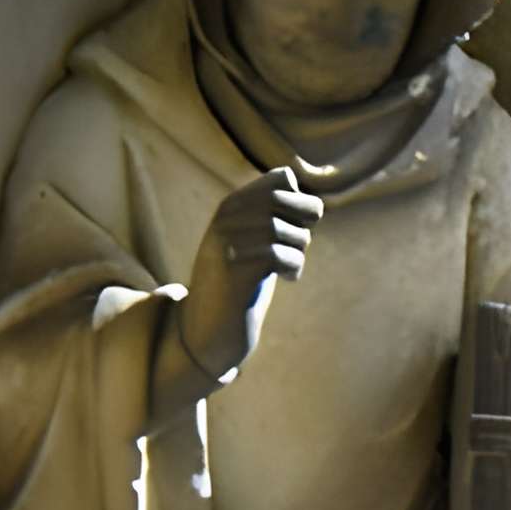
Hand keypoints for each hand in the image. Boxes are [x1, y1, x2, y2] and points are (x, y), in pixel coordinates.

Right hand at [175, 167, 324, 384]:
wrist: (208, 330)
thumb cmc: (240, 285)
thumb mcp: (252, 242)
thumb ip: (271, 214)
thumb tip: (301, 189)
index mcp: (230, 207)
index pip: (281, 179)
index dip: (299, 202)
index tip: (294, 226)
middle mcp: (225, 220)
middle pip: (286, 201)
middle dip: (303, 225)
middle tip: (295, 248)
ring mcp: (227, 245)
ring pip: (285, 231)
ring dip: (298, 251)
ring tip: (287, 267)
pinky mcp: (234, 272)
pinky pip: (281, 255)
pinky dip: (293, 267)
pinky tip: (287, 278)